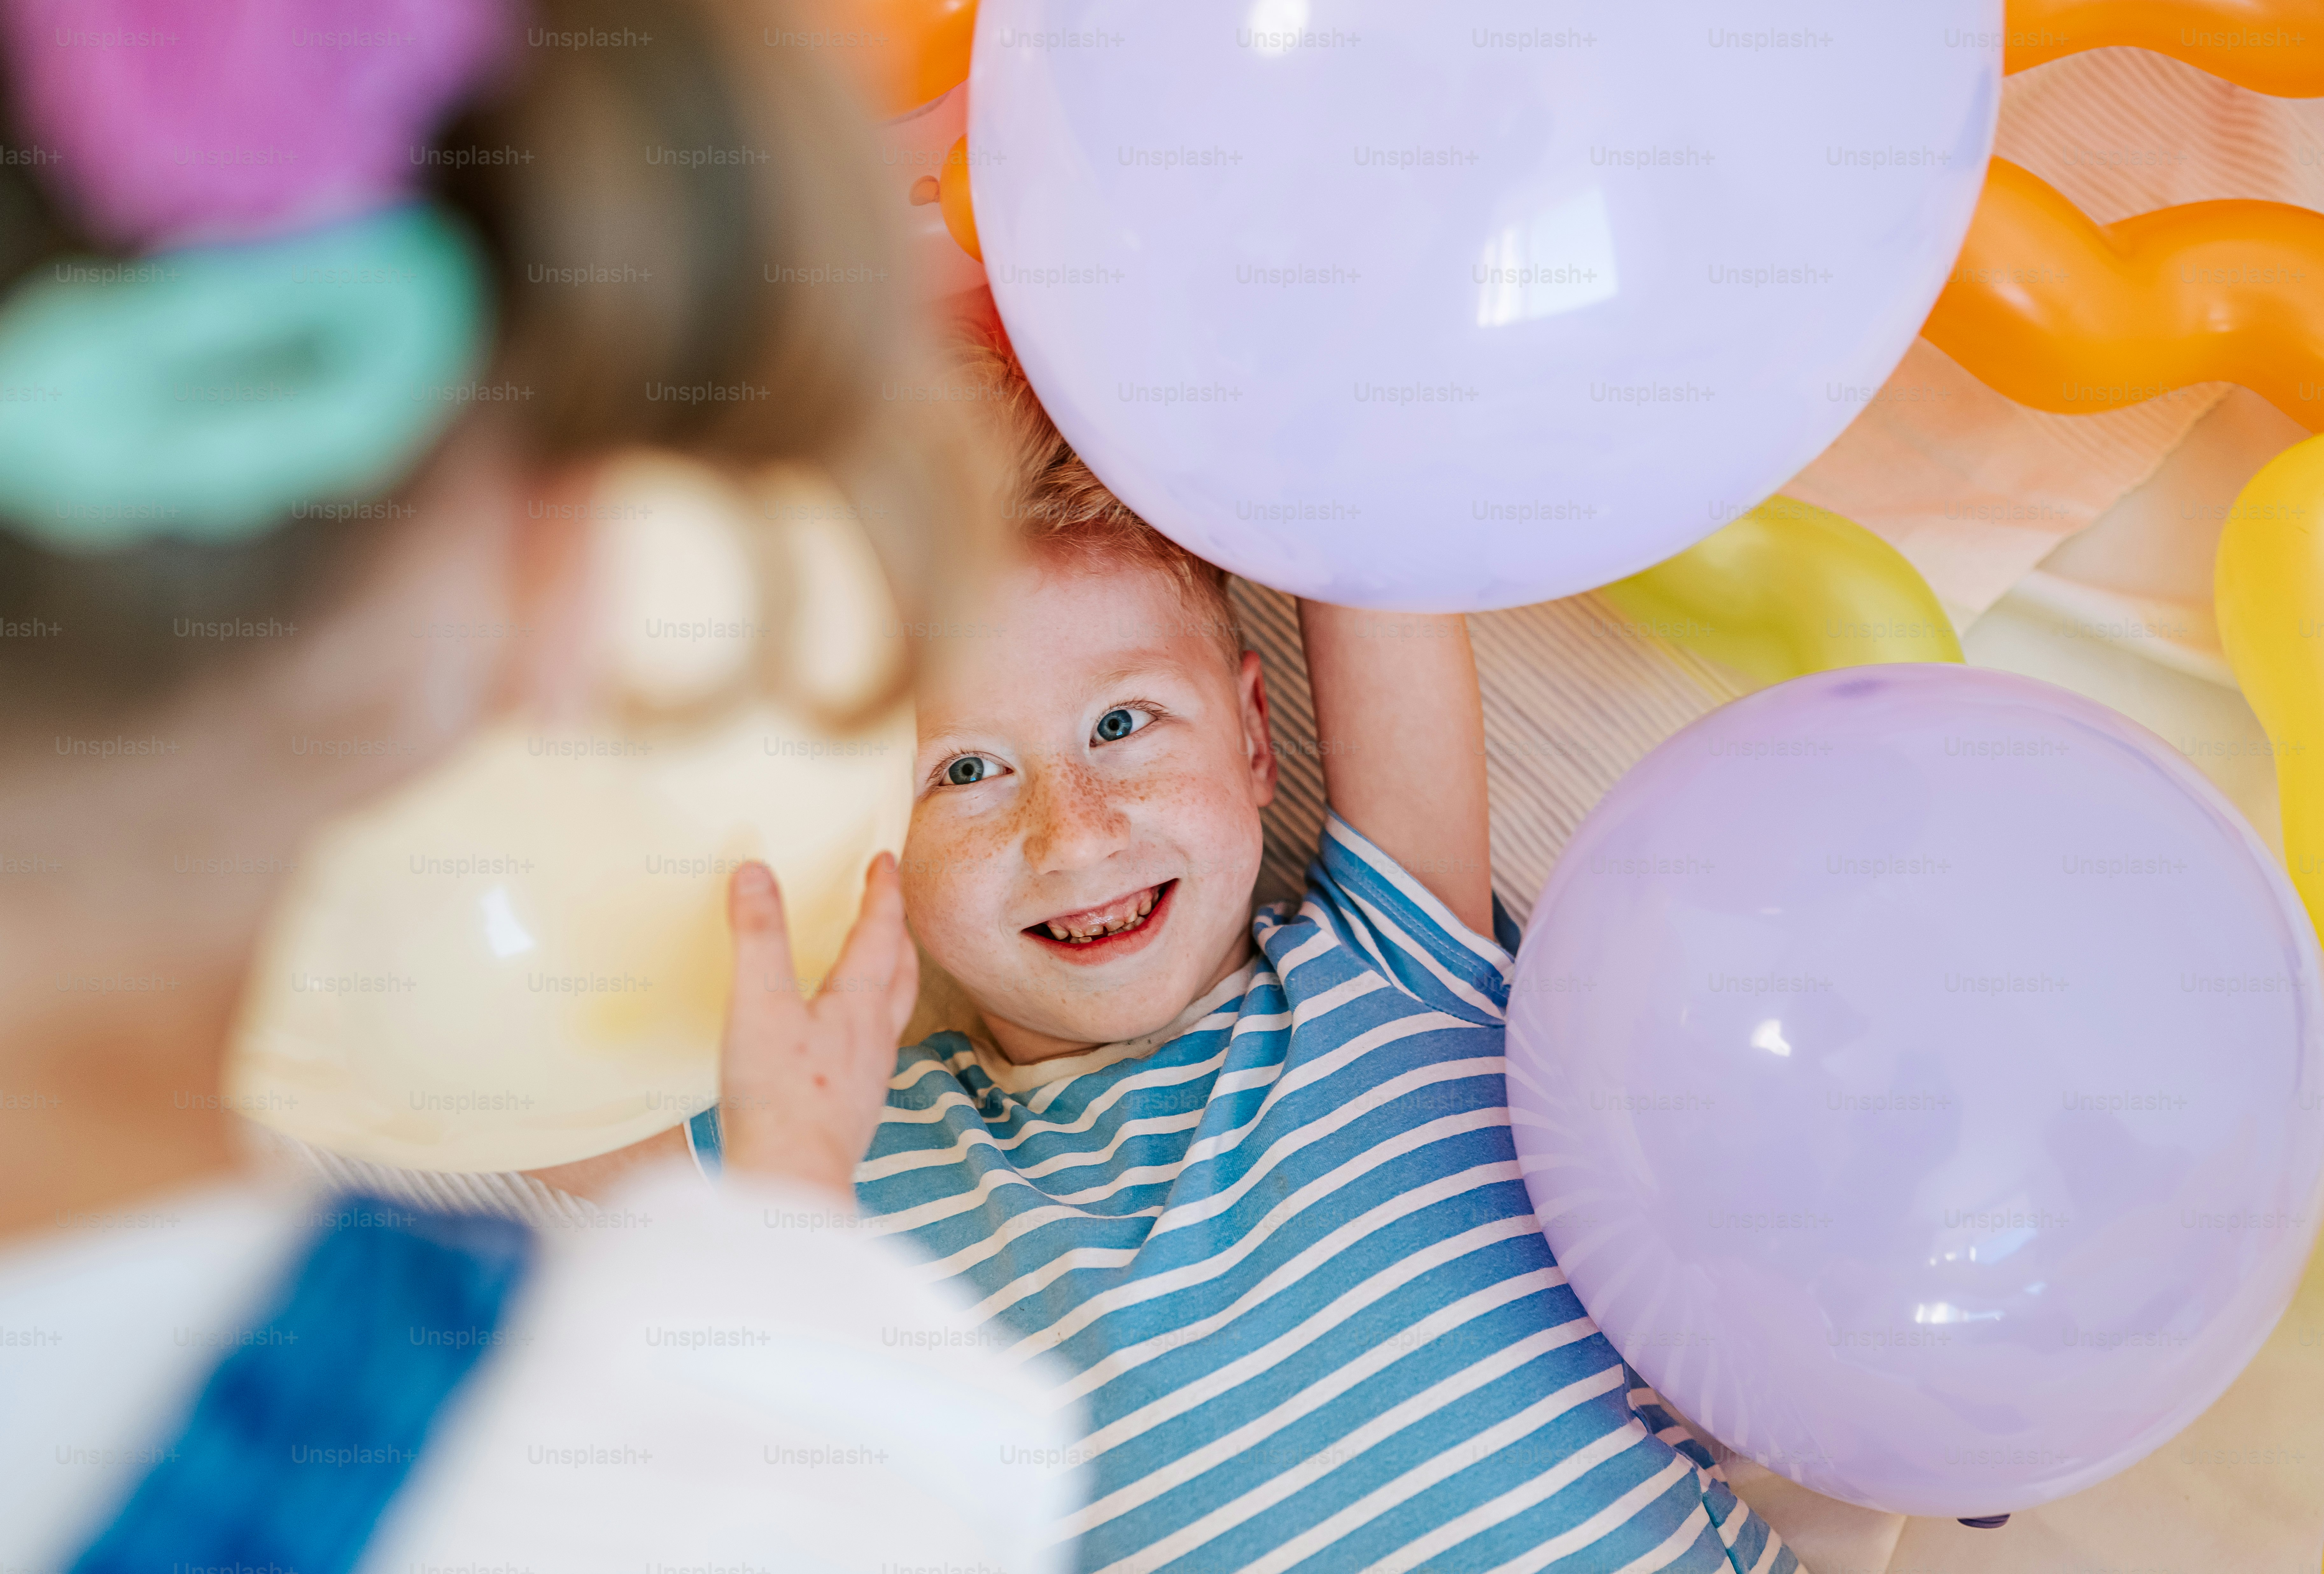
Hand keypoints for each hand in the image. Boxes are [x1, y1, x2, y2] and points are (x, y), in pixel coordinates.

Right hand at [716, 853, 919, 1194]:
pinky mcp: (848, 1110)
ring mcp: (865, 1078)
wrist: (790, 1184)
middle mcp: (874, 1039)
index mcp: (860, 1005)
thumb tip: (755, 870)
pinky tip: (840, 1039)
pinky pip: (867, 1049)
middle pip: (900, 972)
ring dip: (888, 977)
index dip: (884, 892)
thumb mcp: (757, 1002)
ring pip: (889, 1012)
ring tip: (874, 964)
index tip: (887, 861)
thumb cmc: (777, 1097)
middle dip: (897, 932)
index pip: (881, 932)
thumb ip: (757, 934)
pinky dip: (864, 1022)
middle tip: (890, 906)